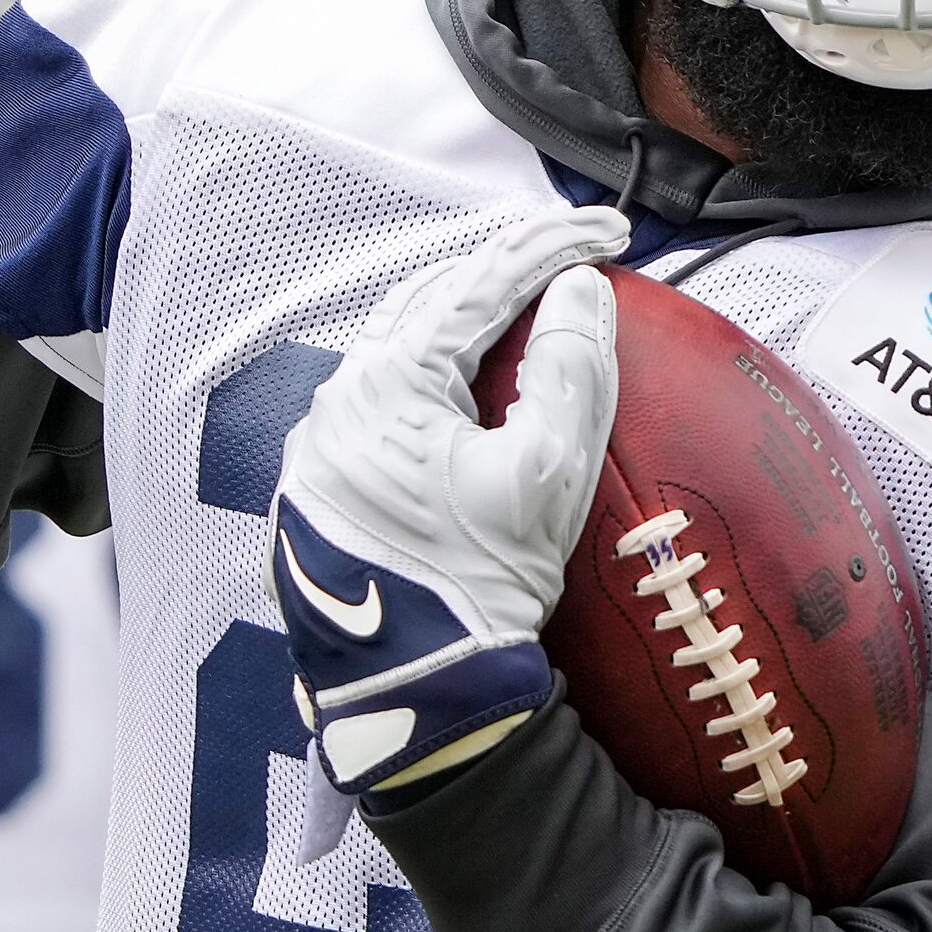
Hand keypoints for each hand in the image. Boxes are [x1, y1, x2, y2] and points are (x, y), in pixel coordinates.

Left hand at [271, 206, 629, 795]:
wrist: (416, 698)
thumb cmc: (486, 583)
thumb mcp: (548, 474)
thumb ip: (570, 367)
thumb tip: (576, 287)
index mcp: (387, 387)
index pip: (480, 286)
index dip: (553, 247)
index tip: (613, 233)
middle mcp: (336, 403)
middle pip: (427, 301)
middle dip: (503, 268)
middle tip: (573, 256)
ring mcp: (318, 448)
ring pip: (395, 347)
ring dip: (463, 314)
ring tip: (526, 302)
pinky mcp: (319, 489)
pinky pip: (379, 397)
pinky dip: (431, 367)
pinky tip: (465, 380)